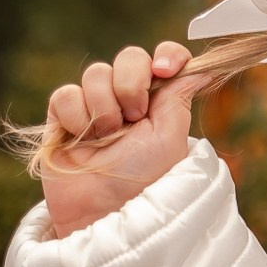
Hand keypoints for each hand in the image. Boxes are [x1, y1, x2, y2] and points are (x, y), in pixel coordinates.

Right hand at [42, 42, 205, 236]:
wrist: (105, 210)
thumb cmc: (144, 180)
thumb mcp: (171, 137)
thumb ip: (180, 95)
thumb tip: (204, 70)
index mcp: (159, 103)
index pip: (164, 59)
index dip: (167, 55)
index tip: (165, 69)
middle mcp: (127, 102)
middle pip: (129, 58)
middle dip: (131, 83)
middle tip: (134, 117)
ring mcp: (94, 109)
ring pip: (95, 73)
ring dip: (104, 106)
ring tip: (107, 138)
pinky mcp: (63, 120)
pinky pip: (66, 94)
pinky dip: (76, 115)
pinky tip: (82, 140)